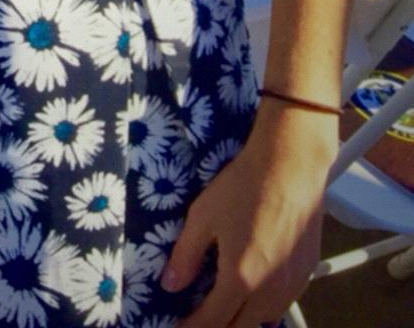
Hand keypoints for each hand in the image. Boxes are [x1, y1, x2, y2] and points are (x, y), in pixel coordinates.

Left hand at [163, 109, 335, 324]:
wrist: (290, 167)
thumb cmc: (243, 188)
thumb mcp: (203, 217)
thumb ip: (186, 255)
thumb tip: (170, 284)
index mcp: (241, 281)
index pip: (212, 322)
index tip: (178, 327)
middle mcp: (270, 292)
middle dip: (217, 327)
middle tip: (199, 316)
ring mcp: (293, 285)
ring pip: (264, 319)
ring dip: (242, 318)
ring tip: (224, 304)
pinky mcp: (308, 274)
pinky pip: (282, 303)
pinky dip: (264, 306)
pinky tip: (253, 290)